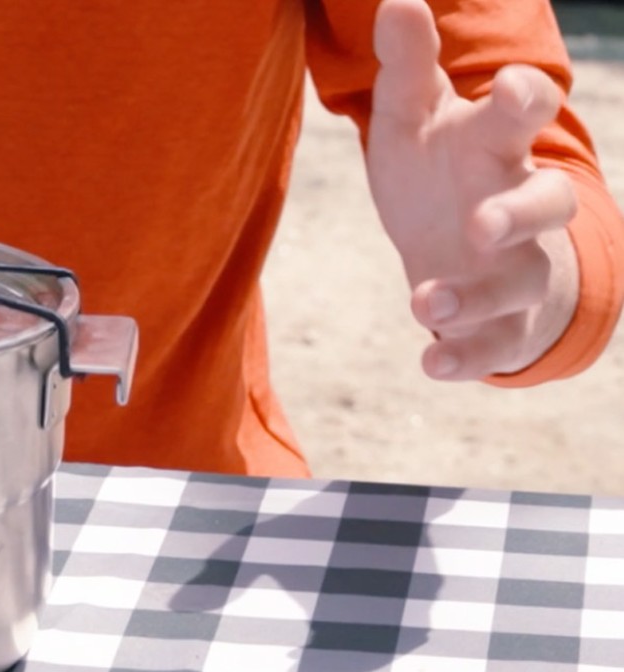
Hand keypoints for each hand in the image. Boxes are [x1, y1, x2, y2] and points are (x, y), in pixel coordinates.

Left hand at [366, 0, 578, 380]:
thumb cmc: (435, 167)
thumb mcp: (410, 117)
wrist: (452, 240)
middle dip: (520, 212)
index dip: (523, 100)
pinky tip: (430, 363)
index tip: (512, 90)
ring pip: (521, 280)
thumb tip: (398, 2)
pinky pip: (493, 342)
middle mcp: (515, 202)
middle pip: (545, 201)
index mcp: (494, 144)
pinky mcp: (498, 319)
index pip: (522, 116)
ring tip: (425, 304)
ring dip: (477, 296)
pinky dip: (465, 356)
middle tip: (482, 223)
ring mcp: (514, 264)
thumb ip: (407, 67)